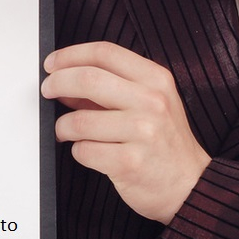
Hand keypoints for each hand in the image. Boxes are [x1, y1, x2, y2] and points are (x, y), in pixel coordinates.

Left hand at [41, 41, 210, 222]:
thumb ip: (111, 88)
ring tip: (67, 131)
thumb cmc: (165, 144)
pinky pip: (83, 150)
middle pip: (88, 78)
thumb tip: (67, 79)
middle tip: (47, 91)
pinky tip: (89, 152)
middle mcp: (152, 102)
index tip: (52, 63)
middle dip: (57, 83)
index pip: (105, 53)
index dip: (71, 55)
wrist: (190, 185)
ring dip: (64, 126)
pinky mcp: (129, 162)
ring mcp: (142, 132)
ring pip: (79, 120)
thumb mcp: (149, 104)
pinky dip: (78, 151)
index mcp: (156, 80)